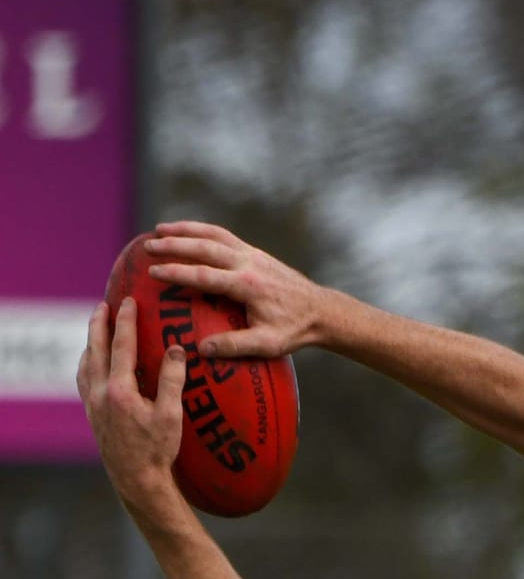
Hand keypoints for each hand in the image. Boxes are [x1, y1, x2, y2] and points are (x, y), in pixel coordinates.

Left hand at [78, 296, 189, 531]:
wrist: (136, 481)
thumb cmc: (157, 451)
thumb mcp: (171, 416)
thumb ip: (172, 380)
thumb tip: (176, 349)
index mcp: (120, 389)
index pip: (121, 345)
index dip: (125, 321)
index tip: (128, 302)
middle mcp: (100, 393)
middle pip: (95, 348)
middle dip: (99, 324)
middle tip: (103, 305)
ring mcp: (93, 404)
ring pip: (85, 363)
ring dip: (91, 343)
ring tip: (97, 329)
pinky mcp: (92, 415)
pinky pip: (83, 380)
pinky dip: (86, 364)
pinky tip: (92, 363)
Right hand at [143, 220, 326, 359]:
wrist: (321, 311)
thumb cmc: (294, 330)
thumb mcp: (268, 344)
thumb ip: (235, 346)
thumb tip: (200, 349)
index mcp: (248, 285)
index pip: (205, 275)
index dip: (178, 272)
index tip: (153, 272)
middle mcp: (249, 263)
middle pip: (205, 247)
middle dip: (174, 244)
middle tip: (147, 245)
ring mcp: (253, 254)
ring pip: (214, 234)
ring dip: (186, 229)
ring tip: (159, 229)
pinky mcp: (255, 252)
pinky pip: (224, 236)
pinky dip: (203, 231)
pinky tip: (187, 233)